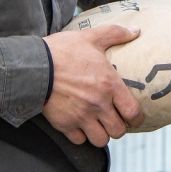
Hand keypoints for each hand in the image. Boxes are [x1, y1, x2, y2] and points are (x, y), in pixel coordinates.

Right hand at [42, 25, 143, 147]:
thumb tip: (136, 31)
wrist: (34, 65)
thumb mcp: (91, 37)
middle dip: (118, 127)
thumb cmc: (63, 51)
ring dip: (101, 134)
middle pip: (118, 131)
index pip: (133, 112)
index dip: (136, 118)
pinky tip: (79, 125)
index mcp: (109, 85)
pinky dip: (81, 135)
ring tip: (98, 125)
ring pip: (100, 140)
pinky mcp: (64, 124)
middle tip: (114, 119)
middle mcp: (98, 104)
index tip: (133, 117)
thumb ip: (115, 34)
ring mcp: (81, 116)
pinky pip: (79, 140)